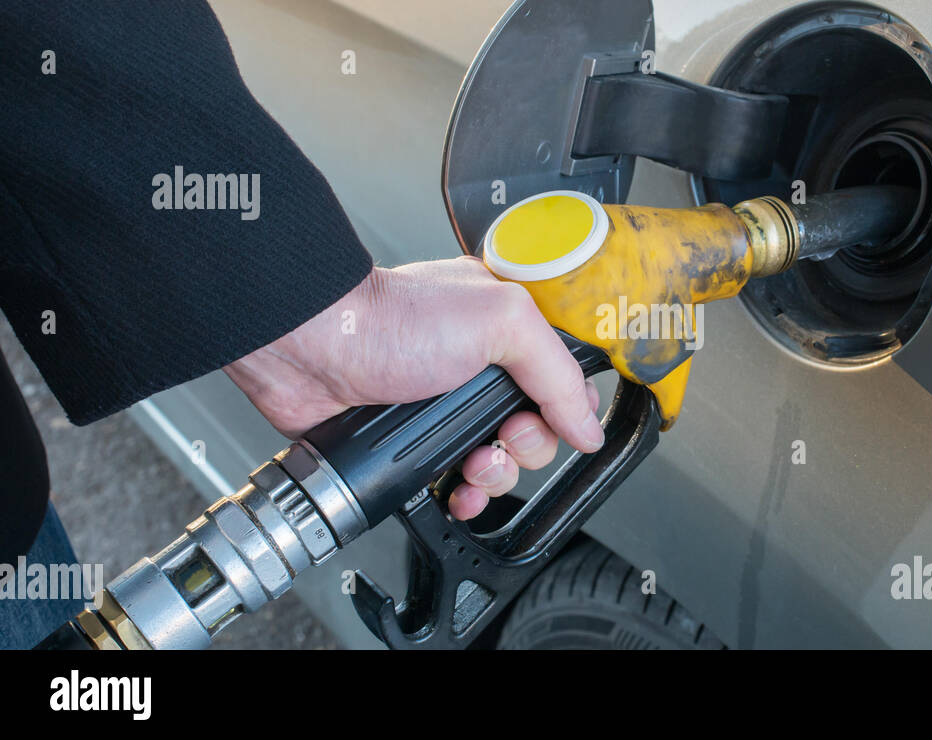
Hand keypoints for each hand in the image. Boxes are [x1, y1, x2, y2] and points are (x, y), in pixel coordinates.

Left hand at [223, 257, 603, 519]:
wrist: (313, 350)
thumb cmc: (390, 319)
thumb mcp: (500, 322)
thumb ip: (557, 372)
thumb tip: (588, 426)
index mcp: (507, 329)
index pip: (565, 379)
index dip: (567, 408)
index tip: (549, 418)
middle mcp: (480, 367)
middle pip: (538, 428)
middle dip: (527, 446)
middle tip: (505, 436)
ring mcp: (447, 407)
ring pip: (501, 462)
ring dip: (495, 476)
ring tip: (474, 465)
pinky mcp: (416, 443)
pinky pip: (457, 484)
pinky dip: (464, 496)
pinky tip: (457, 491)